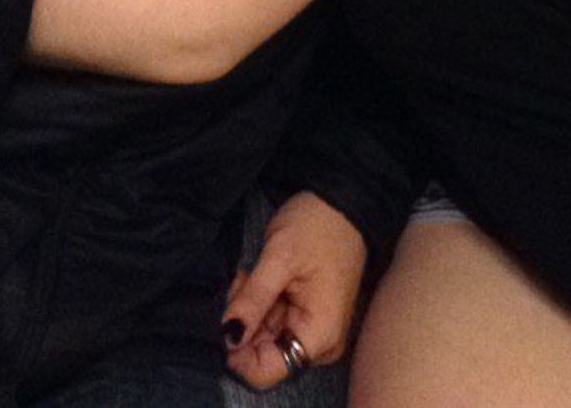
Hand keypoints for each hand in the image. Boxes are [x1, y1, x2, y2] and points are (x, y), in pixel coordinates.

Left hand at [223, 191, 366, 388]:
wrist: (344, 201)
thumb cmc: (318, 225)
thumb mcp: (280, 257)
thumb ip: (252, 300)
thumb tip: (227, 338)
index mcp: (319, 334)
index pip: (267, 370)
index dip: (238, 351)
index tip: (228, 315)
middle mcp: (320, 343)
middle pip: (265, 354)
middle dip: (244, 323)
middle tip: (242, 284)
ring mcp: (315, 330)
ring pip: (265, 338)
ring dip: (250, 311)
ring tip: (250, 277)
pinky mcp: (308, 317)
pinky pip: (274, 324)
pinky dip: (259, 305)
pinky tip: (258, 279)